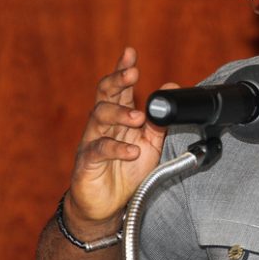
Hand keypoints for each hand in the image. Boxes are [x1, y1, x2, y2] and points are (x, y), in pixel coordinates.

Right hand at [67, 47, 174, 229]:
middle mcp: (103, 125)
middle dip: (116, 81)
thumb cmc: (126, 172)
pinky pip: (99, 150)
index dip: (123, 69)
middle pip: (104, 95)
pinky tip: (131, 152)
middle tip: (132, 74)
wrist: (105, 206)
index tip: (130, 53)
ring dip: (119, 114)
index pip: (119, 88)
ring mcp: (92, 142)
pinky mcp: (87, 162)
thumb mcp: (150, 144)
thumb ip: (160, 119)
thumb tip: (172, 88)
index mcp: (118, 118)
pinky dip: (116, 149)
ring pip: (98, 118)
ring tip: (138, 117)